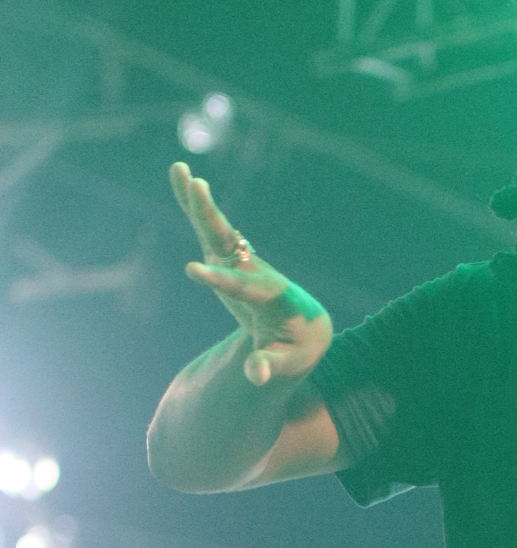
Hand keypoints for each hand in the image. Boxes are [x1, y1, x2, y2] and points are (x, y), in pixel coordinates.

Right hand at [170, 163, 332, 385]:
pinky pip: (209, 226)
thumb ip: (270, 366)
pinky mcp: (229, 255)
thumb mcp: (287, 362)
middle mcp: (256, 270)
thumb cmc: (296, 346)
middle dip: (213, 218)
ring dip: (200, 201)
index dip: (220, 279)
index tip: (193, 270)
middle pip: (231, 243)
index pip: (244, 286)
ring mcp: (242, 260)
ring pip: (218, 227)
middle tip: (197, 188)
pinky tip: (180, 176)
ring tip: (181, 170)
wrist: (305, 324)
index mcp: (272, 296)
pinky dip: (193, 203)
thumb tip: (257, 377)